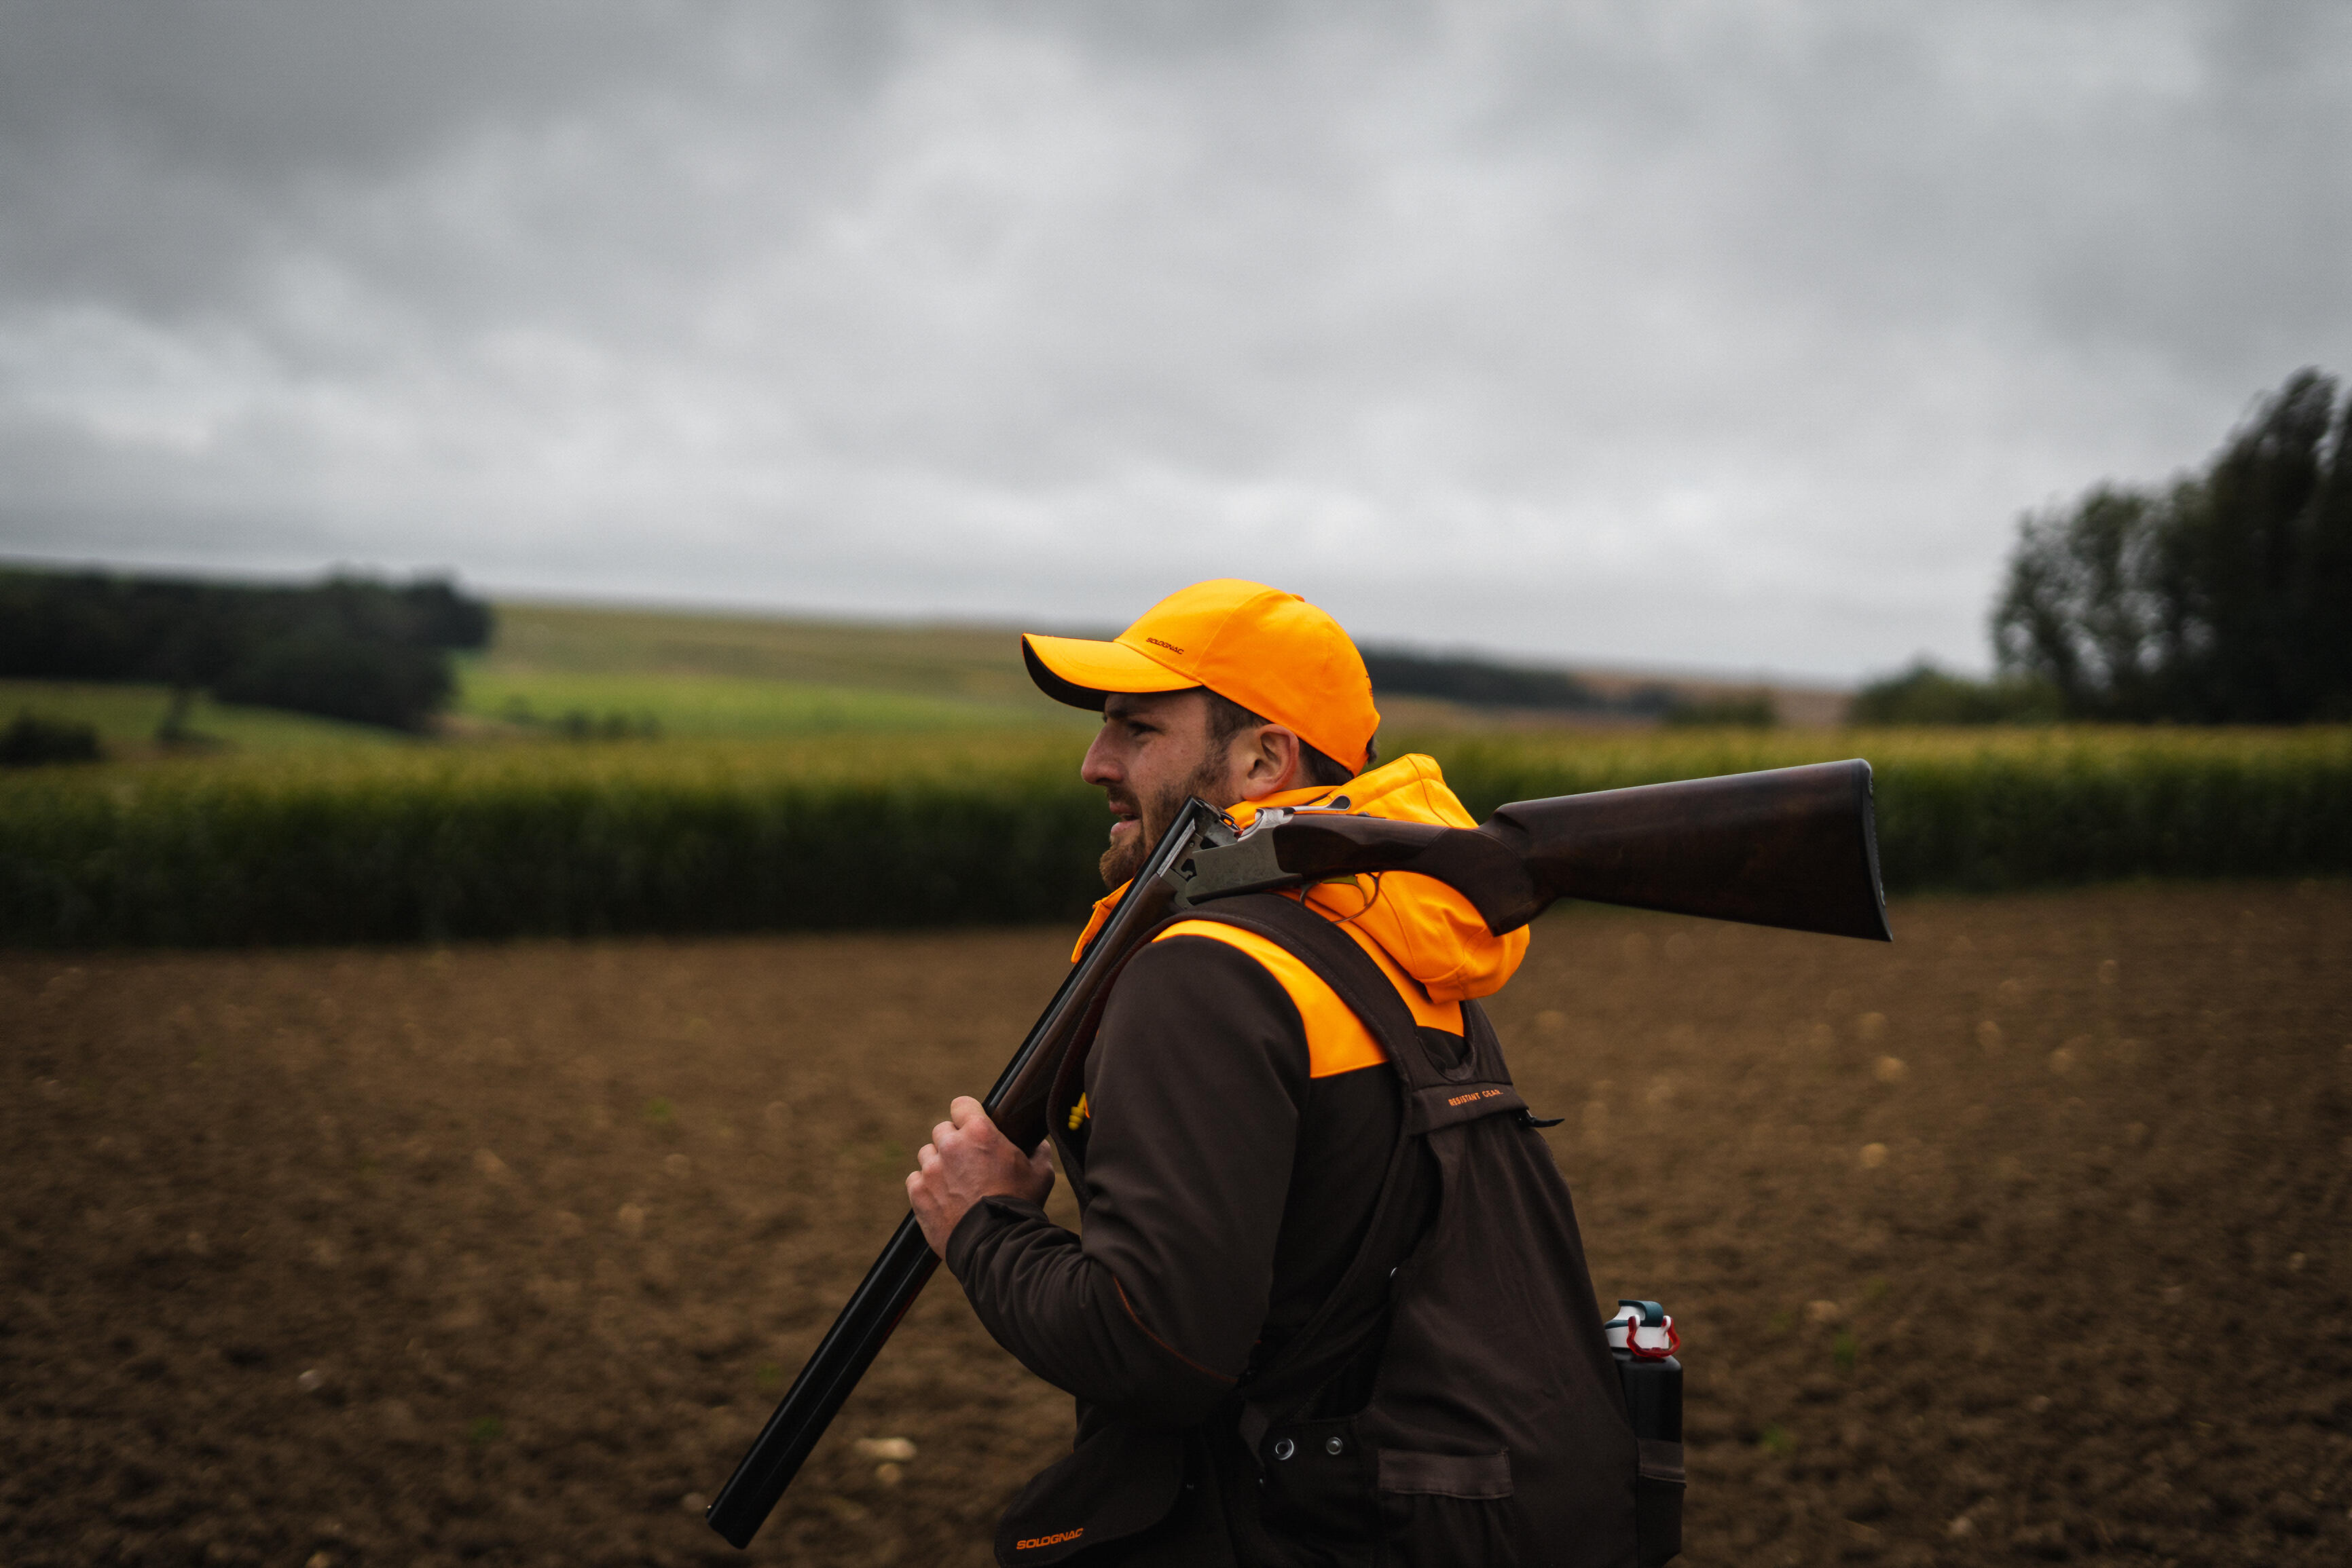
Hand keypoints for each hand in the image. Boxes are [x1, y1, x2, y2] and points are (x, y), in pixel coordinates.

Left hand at [906, 1096, 1054, 1256]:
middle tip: (968, 1162)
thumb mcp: (1041, 1173)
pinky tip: (943, 1198)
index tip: (971, 1125)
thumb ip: (1037, 1150)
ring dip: (939, 1164)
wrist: (996, 1243)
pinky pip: (916, 1180)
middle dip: (954, 1142)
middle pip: (942, 1130)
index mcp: (980, 1132)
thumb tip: (1037, 1144)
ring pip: (927, 1154)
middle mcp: (951, 1145)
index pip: (961, 1104)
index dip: (967, 1114)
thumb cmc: (1020, 1206)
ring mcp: (931, 1169)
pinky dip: (926, 1187)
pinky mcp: (917, 1192)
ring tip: (955, 1183)